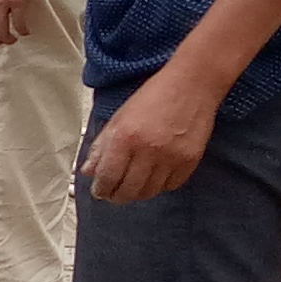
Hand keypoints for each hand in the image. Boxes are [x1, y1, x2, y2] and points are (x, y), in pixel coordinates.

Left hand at [81, 65, 219, 202]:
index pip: (108, 177)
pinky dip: (160, 185)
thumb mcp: (119, 118)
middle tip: (114, 193)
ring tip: (133, 185)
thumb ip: (101, 146)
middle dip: (117, 196)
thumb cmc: (153, 97)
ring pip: (149, 192)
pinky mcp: (190, 161)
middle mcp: (148, 150)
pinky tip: (154, 176)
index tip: (99, 191)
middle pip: (128, 191)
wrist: (192, 85)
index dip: (101, 189)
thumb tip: (89, 171)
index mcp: (125, 137)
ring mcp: (171, 158)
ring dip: (138, 193)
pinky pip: (171, 186)